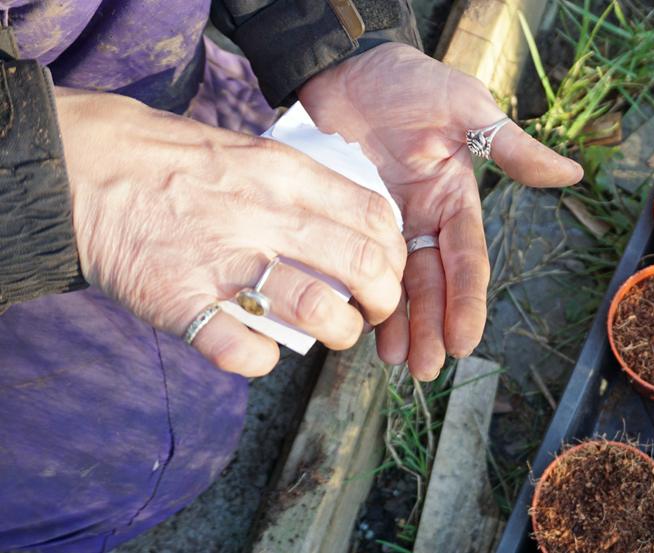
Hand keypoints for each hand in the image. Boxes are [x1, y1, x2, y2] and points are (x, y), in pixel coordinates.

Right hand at [57, 88, 406, 376]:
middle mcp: (262, 215)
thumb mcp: (250, 152)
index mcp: (284, 174)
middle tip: (373, 310)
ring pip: (319, 312)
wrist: (82, 168)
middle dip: (385, 300)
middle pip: (363, 265)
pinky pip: (245, 352)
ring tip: (334, 334)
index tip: (387, 268)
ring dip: (339, 333)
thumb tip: (356, 227)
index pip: (375, 216)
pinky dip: (264, 360)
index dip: (395, 252)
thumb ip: (303, 188)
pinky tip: (262, 350)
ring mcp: (221, 261)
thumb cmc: (173, 162)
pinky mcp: (180, 302)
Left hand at [298, 43, 583, 379]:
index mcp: (454, 201)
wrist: (342, 66)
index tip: (465, 342)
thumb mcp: (465, 108)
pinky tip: (354, 324)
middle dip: (432, 328)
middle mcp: (422, 220)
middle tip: (426, 370)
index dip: (466, 302)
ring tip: (394, 362)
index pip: (466, 261)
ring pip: (395, 285)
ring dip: (398, 325)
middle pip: (432, 285)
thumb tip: (572, 175)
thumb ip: (510, 146)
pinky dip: (355, 295)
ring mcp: (383, 224)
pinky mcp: (345, 221)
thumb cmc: (409, 82)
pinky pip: (353, 265)